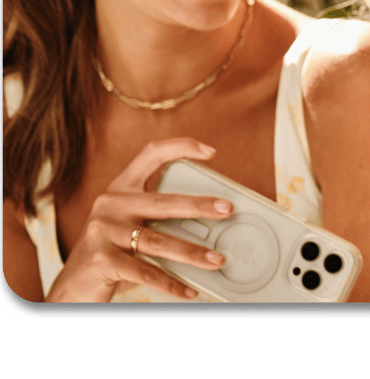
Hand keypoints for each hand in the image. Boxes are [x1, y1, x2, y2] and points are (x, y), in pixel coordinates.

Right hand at [46, 138, 234, 302]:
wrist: (73, 289)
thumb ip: (159, 220)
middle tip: (228, 209)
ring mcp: (102, 231)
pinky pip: (145, 272)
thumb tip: (212, 227)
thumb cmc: (113, 254)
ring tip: (217, 260)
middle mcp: (110, 205)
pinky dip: (171, 283)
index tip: (210, 151)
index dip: (180, 147)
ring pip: (157, 241)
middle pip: (163, 202)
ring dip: (192, 253)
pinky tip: (190, 290)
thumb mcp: (132, 228)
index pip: (151, 155)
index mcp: (121, 189)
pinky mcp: (100, 259)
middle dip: (199, 206)